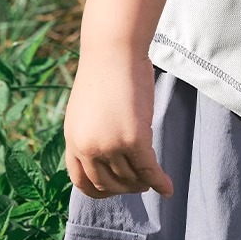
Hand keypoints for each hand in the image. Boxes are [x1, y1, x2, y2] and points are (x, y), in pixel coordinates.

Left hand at [63, 47, 173, 200]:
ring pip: (130, 177)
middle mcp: (88, 147)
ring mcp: (110, 145)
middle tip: (140, 182)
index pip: (81, 182)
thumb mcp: (87, 108)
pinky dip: (159, 182)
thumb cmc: (104, 70)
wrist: (113, 48)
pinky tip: (168, 187)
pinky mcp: (134, 139)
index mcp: (73, 139)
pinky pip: (148, 169)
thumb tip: (106, 151)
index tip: (114, 189)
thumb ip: (91, 132)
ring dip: (143, 182)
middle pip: (108, 183)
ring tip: (152, 177)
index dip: (99, 191)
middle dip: (125, 187)